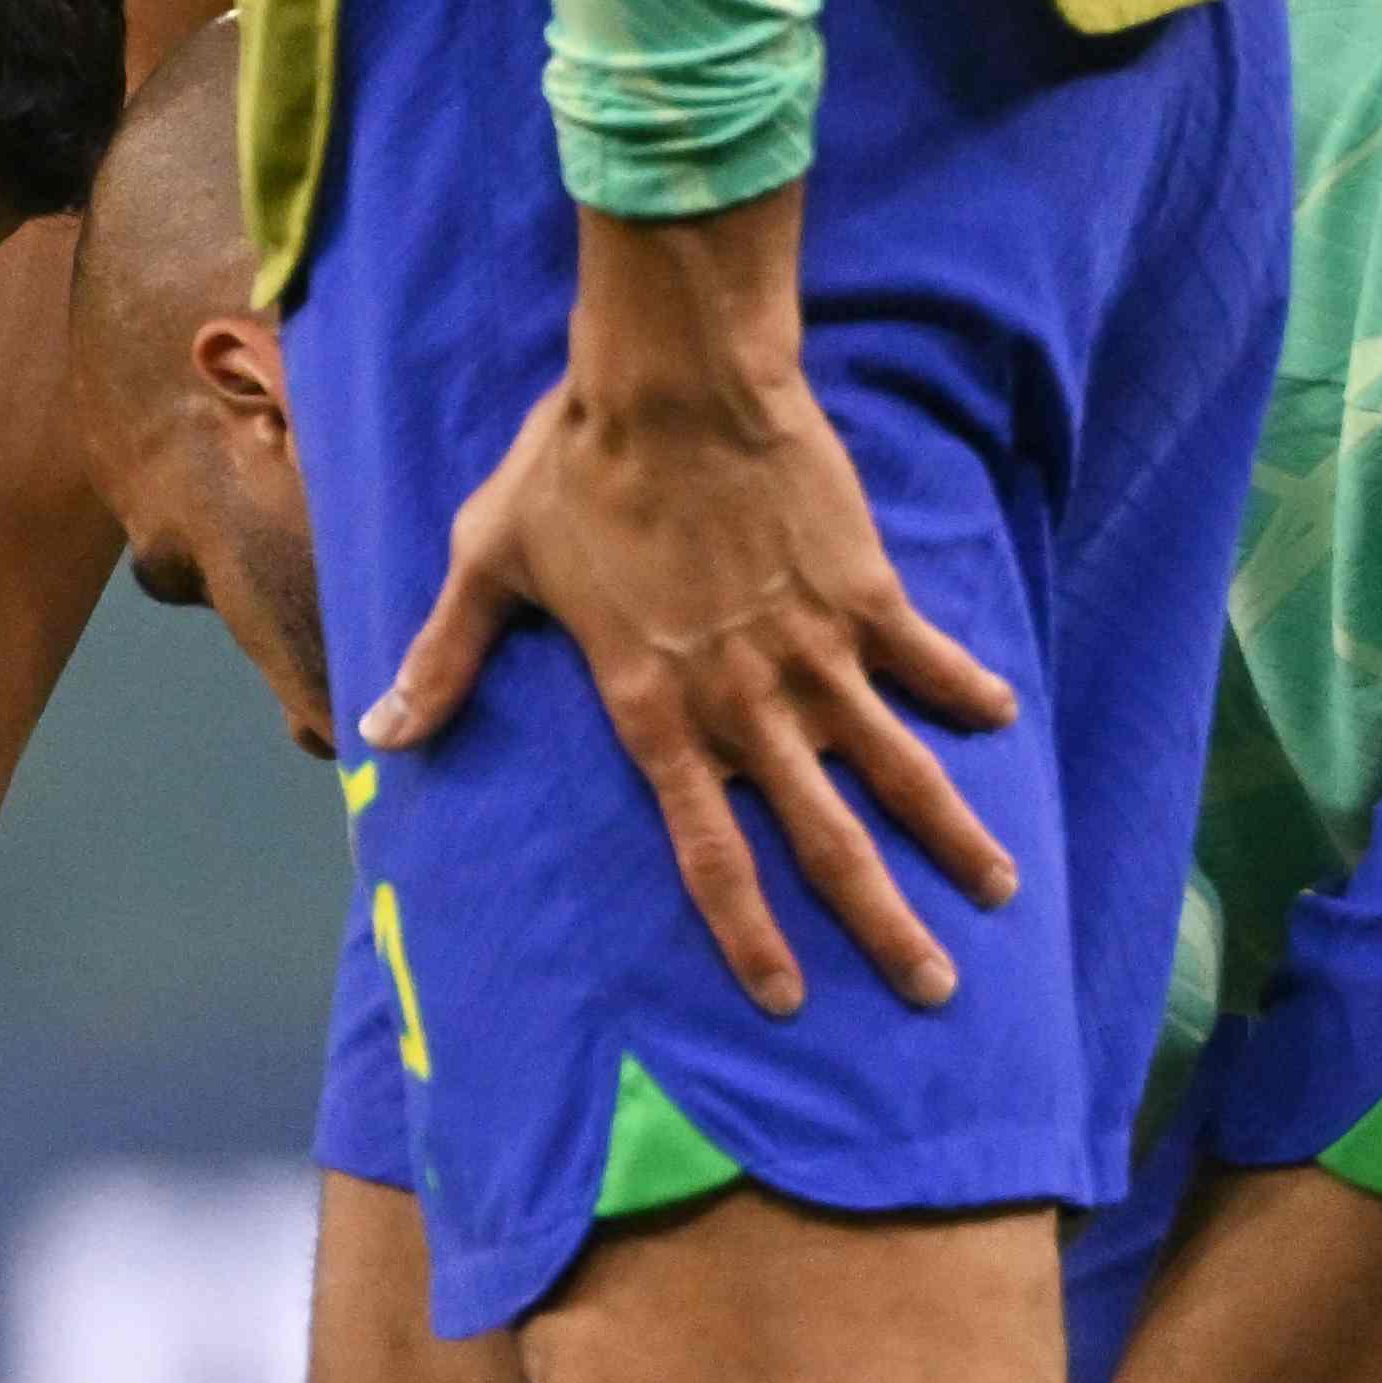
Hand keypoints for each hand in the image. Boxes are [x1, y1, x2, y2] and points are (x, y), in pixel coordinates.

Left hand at [368, 192, 1018, 1019]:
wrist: (671, 383)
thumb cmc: (571, 468)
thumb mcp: (489, 566)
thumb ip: (446, 662)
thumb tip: (378, 731)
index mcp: (656, 716)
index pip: (709, 858)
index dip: (749, 935)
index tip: (783, 999)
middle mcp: (744, 706)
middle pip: (825, 842)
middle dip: (882, 924)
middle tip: (934, 988)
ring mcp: (813, 653)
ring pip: (896, 769)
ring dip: (952, 835)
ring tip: (998, 892)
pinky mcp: (863, 592)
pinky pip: (926, 660)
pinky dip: (965, 690)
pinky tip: (1003, 720)